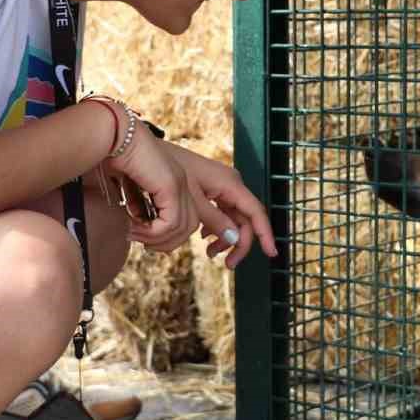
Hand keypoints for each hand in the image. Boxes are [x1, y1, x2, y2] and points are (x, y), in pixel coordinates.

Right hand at [99, 118, 197, 252]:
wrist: (112, 133)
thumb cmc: (114, 155)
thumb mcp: (130, 186)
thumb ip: (138, 205)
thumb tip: (135, 227)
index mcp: (174, 181)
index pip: (184, 219)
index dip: (165, 234)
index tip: (141, 233)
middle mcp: (182, 182)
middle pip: (188, 227)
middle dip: (165, 241)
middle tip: (140, 239)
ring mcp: (180, 183)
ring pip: (182, 228)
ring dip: (156, 238)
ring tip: (134, 232)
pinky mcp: (171, 185)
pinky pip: (171, 222)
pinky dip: (153, 231)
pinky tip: (135, 225)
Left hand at [162, 144, 277, 268]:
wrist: (149, 154)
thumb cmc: (169, 172)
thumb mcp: (192, 200)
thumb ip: (215, 220)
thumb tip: (236, 239)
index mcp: (230, 184)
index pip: (255, 212)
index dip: (265, 234)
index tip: (271, 253)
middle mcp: (230, 185)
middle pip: (244, 220)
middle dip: (238, 243)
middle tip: (228, 264)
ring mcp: (220, 188)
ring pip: (231, 219)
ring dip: (224, 238)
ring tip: (209, 252)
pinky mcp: (210, 191)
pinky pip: (220, 214)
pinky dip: (214, 228)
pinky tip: (203, 236)